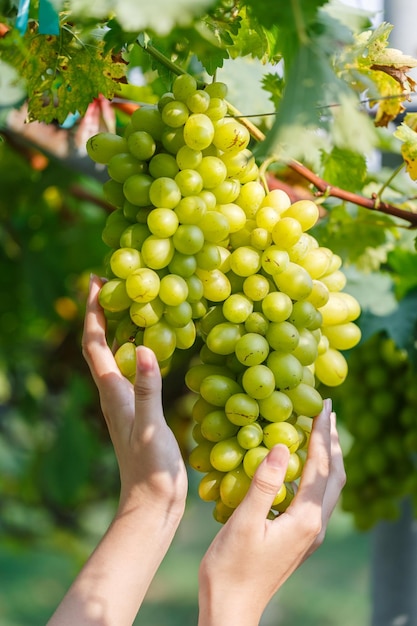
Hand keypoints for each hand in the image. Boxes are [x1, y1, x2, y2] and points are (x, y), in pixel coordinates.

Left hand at [82, 274, 187, 520]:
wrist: (152, 502)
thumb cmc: (151, 468)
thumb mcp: (150, 428)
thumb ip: (148, 390)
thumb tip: (148, 348)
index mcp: (112, 392)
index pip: (95, 343)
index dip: (94, 311)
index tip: (97, 281)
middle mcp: (114, 393)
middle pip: (99, 345)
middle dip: (100, 313)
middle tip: (110, 284)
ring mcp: (126, 402)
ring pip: (115, 356)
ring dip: (116, 329)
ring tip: (129, 306)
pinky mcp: (140, 410)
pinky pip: (133, 370)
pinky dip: (137, 350)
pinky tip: (152, 347)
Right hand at [197, 399, 344, 625]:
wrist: (231, 608)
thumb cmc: (231, 567)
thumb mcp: (243, 522)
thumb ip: (264, 483)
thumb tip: (280, 446)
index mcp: (305, 519)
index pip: (320, 466)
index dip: (322, 433)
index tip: (323, 405)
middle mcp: (315, 526)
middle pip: (334, 476)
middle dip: (333, 442)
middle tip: (327, 412)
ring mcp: (309, 534)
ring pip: (328, 488)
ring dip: (327, 457)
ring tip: (319, 432)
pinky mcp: (300, 538)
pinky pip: (315, 498)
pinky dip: (314, 474)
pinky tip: (299, 467)